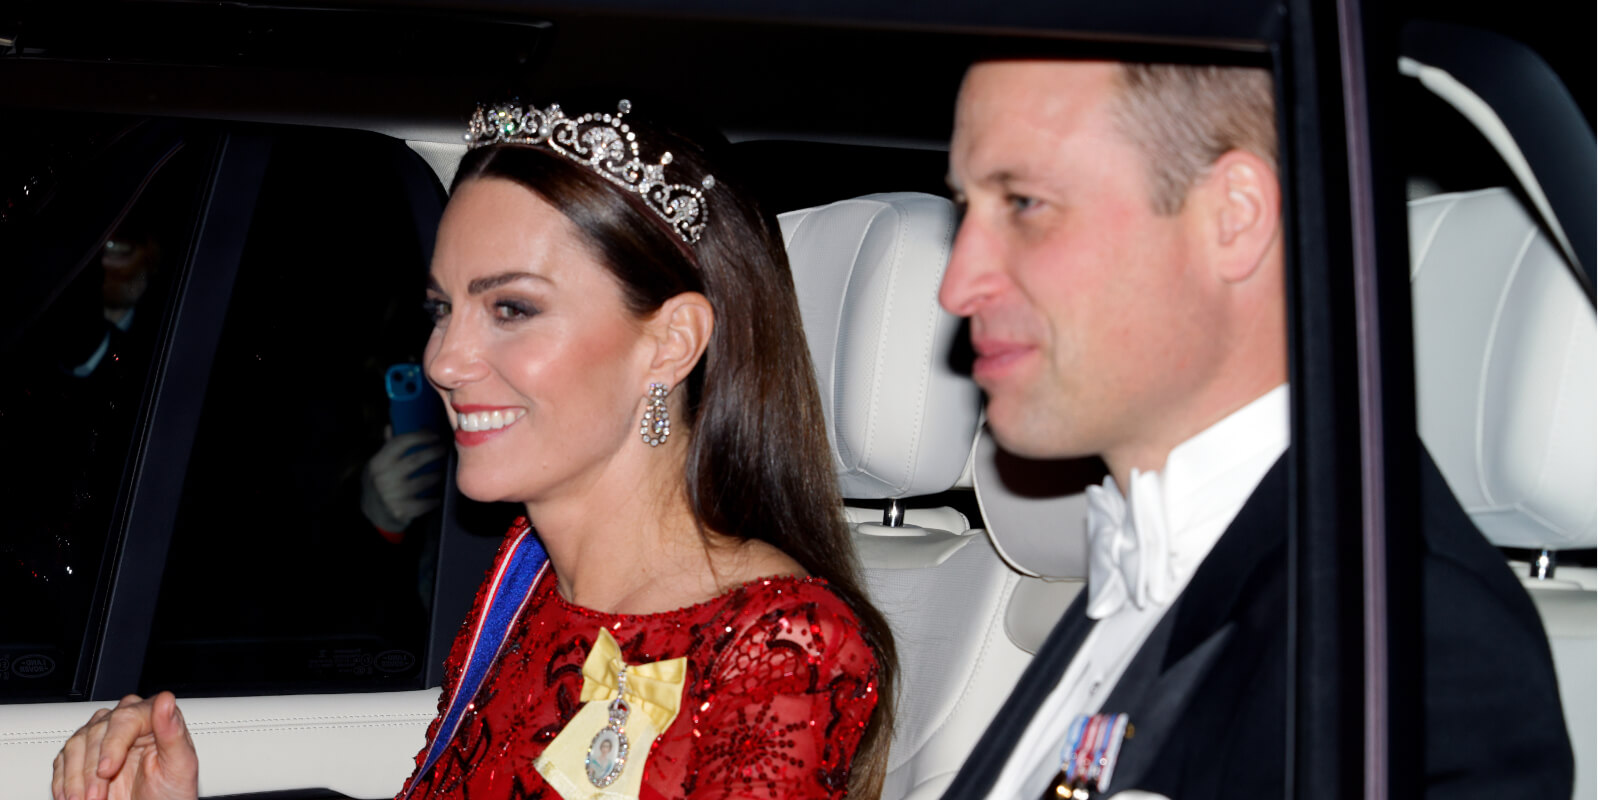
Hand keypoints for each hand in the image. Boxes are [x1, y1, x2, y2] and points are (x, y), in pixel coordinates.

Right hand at [52, 692, 197, 799]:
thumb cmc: (172, 791)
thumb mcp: (181, 765)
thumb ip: (174, 733)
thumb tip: (166, 700)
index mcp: (153, 717)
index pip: (126, 717)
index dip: (112, 744)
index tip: (106, 770)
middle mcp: (126, 723)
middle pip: (96, 731)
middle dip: (91, 770)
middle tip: (96, 797)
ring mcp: (103, 738)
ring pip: (76, 744)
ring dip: (75, 778)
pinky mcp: (85, 755)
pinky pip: (63, 760)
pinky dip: (63, 782)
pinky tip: (70, 797)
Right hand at [360, 430, 446, 533]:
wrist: (371, 516)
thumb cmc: (378, 484)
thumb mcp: (377, 466)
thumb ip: (386, 447)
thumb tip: (390, 426)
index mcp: (378, 462)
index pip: (401, 442)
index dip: (420, 436)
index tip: (434, 435)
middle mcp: (383, 477)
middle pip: (416, 460)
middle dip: (434, 452)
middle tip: (444, 449)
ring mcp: (392, 495)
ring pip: (424, 481)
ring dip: (437, 475)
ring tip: (443, 471)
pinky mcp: (401, 511)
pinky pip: (425, 503)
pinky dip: (434, 499)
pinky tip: (439, 496)